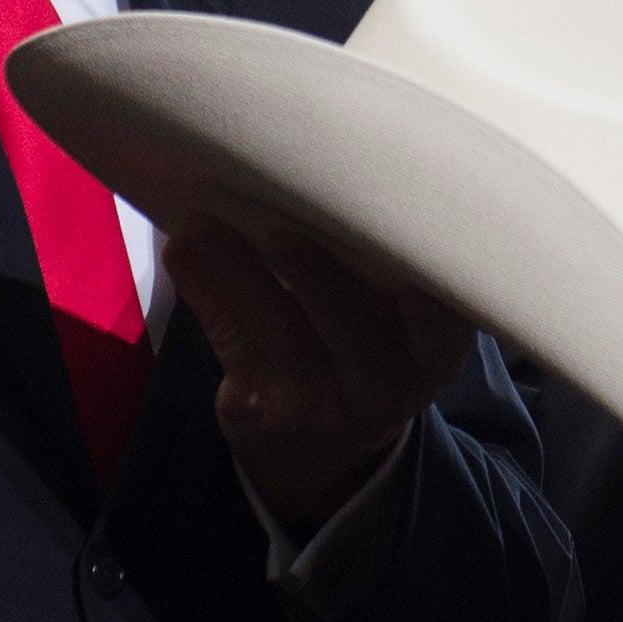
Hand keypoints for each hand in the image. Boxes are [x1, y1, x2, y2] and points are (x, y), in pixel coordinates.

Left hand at [164, 218, 470, 529]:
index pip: (440, 327)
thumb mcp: (403, 328)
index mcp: (430, 354)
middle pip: (345, 325)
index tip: (407, 262)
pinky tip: (182, 251)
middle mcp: (381, 382)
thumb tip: (350, 174)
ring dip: (237, 270)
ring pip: (276, 329)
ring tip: (204, 224)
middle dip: (315, 279)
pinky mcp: (261, 408)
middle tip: (283, 234)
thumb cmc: (370, 344)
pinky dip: (203, 291)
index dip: (428, 301)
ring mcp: (318, 401)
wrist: (326, 447)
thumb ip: (391, 273)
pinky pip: (229, 340)